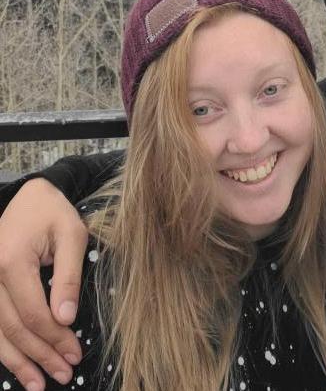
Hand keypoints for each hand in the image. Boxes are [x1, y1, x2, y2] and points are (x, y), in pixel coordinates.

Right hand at [0, 178, 87, 389]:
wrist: (31, 196)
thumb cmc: (54, 213)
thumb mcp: (72, 235)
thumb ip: (69, 276)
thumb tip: (66, 318)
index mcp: (12, 261)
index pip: (32, 312)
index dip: (54, 337)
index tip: (75, 352)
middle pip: (12, 327)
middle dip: (40, 354)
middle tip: (64, 372)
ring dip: (18, 361)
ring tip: (40, 384)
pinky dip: (3, 348)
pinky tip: (18, 366)